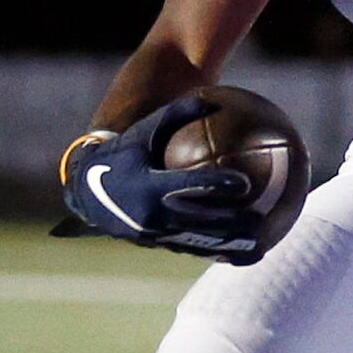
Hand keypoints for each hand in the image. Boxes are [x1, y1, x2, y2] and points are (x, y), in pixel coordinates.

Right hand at [57, 93, 259, 261]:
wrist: (88, 192)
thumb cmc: (123, 153)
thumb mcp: (143, 130)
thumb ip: (176, 114)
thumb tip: (210, 97)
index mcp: (150, 186)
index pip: (190, 186)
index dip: (218, 185)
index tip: (246, 184)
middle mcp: (154, 215)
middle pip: (203, 222)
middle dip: (235, 224)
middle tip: (264, 219)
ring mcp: (157, 234)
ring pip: (202, 244)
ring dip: (232, 247)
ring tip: (263, 245)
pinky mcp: (160, 244)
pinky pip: (195, 250)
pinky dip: (219, 253)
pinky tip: (244, 254)